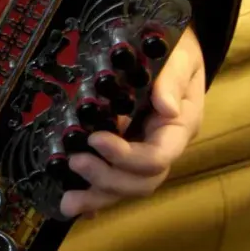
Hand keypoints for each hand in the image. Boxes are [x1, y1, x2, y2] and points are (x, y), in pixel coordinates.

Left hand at [60, 25, 204, 218]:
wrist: (174, 43)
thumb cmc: (178, 47)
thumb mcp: (181, 55)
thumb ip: (172, 78)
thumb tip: (165, 107)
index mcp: (181, 125)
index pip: (158, 156)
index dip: (127, 156)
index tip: (96, 139)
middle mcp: (164, 143)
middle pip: (143, 180)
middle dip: (109, 178)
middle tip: (75, 162)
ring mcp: (146, 148)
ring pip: (128, 185)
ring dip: (99, 196)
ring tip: (68, 202)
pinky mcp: (128, 146)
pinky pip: (116, 176)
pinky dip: (98, 195)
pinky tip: (77, 206)